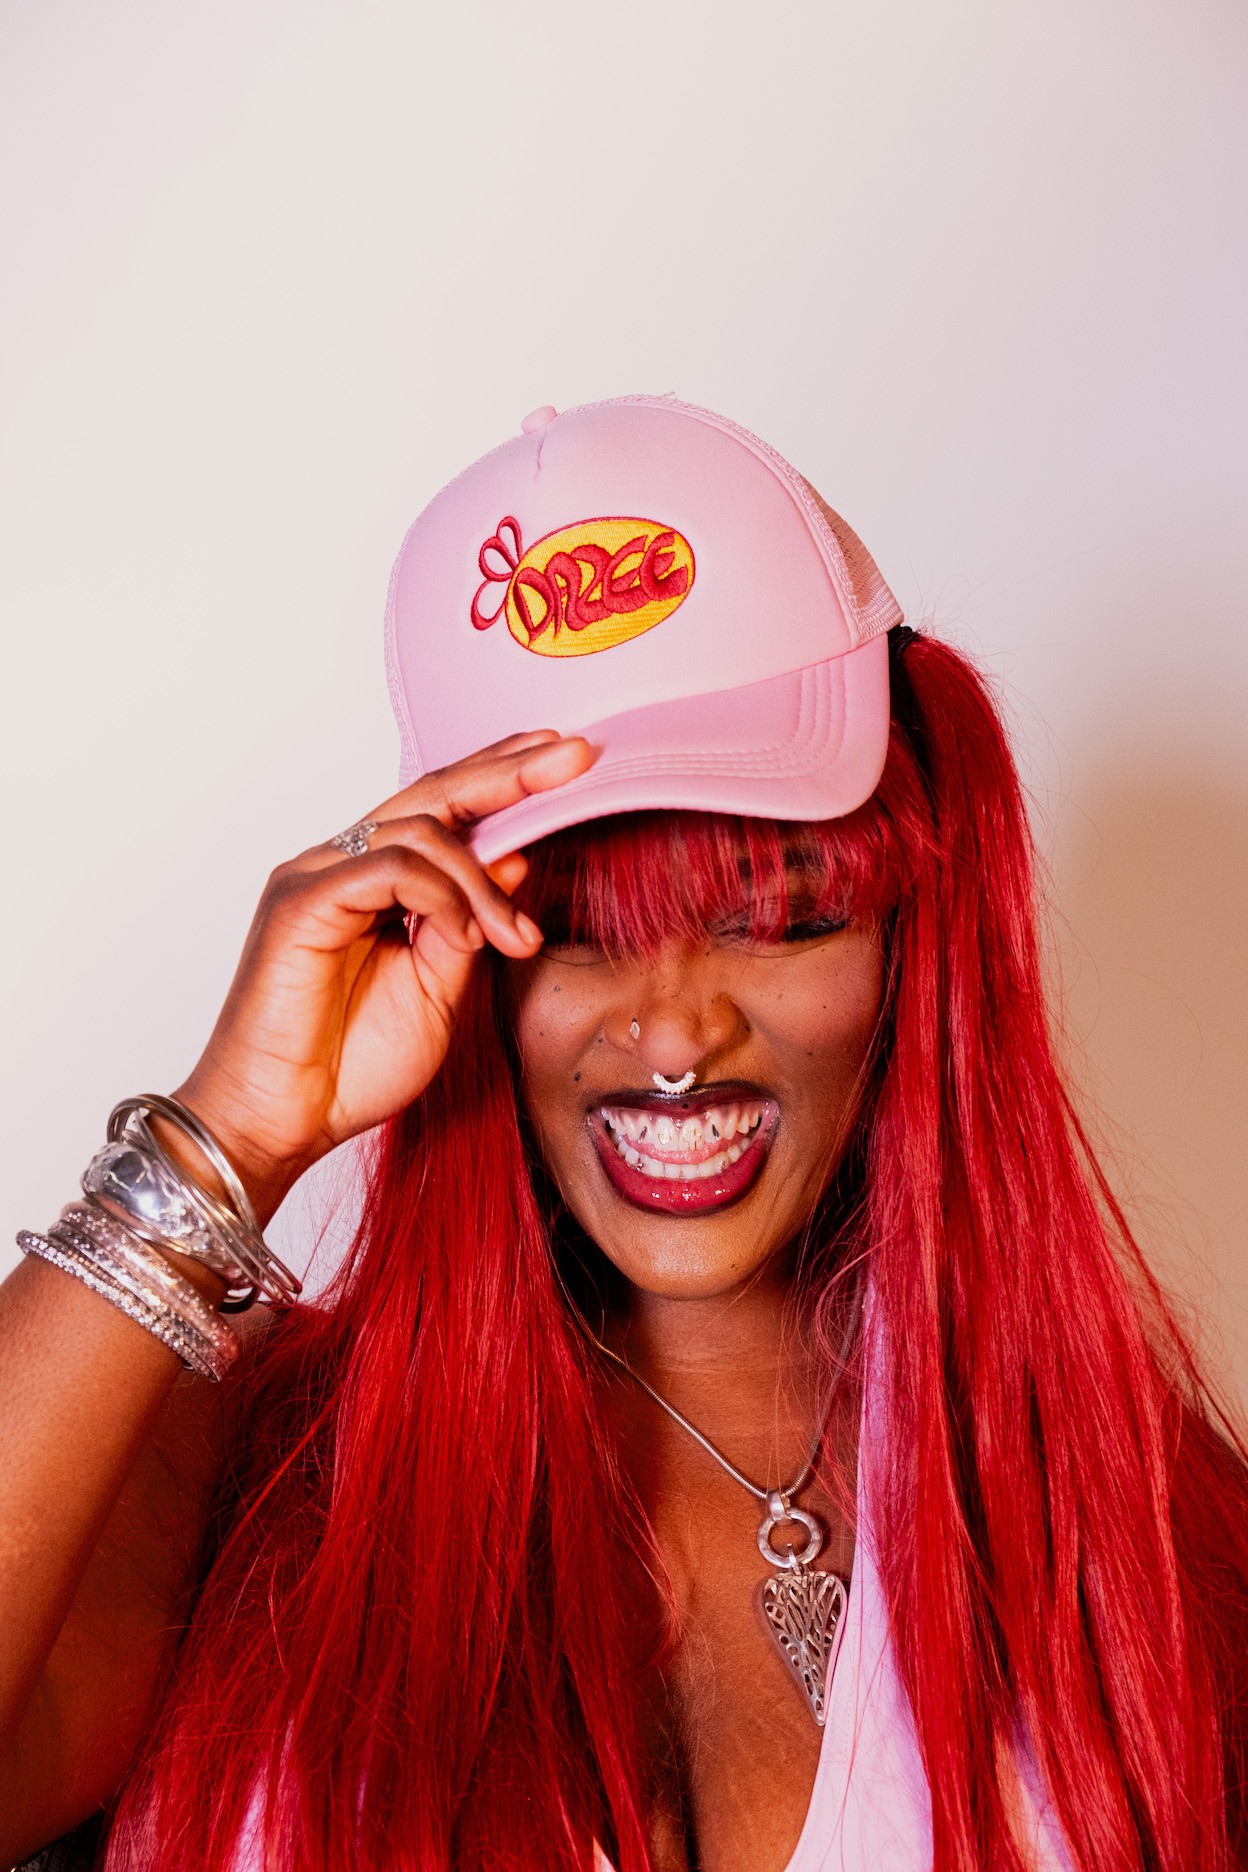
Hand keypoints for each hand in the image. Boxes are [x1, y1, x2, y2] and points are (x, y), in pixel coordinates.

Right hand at [170, 731, 594, 1223]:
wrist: (282, 1123)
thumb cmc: (350, 1066)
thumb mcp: (441, 987)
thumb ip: (473, 923)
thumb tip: (518, 860)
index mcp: (375, 880)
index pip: (446, 808)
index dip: (506, 778)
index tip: (570, 759)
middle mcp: (343, 864)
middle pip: (434, 793)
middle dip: (511, 771)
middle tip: (576, 755)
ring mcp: (317, 876)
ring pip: (420, 829)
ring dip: (484, 878)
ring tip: (516, 936)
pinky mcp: (301, 901)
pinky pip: (388, 867)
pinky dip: (441, 894)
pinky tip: (470, 933)